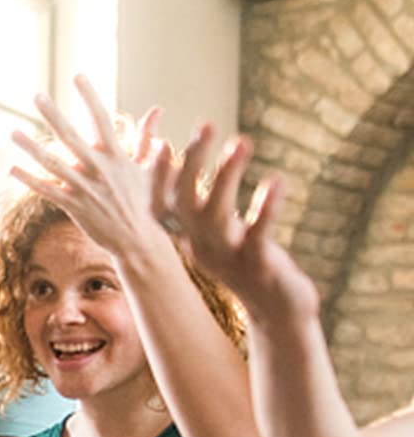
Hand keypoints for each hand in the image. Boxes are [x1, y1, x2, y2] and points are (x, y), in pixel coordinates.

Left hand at [10, 77, 168, 262]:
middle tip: (36, 96)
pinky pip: (47, 191)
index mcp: (117, 156)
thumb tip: (157, 110)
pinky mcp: (74, 207)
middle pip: (71, 137)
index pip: (102, 119)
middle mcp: (99, 170)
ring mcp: (85, 189)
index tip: (78, 76)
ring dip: (31, 148)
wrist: (141, 240)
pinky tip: (12, 168)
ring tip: (12, 132)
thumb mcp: (149, 168)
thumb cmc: (147, 202)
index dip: (90, 97)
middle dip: (53, 116)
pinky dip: (30, 180)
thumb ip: (146, 138)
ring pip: (53, 164)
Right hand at [152, 125, 317, 324]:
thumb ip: (203, 206)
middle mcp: (203, 247)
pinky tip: (276, 180)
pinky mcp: (260, 266)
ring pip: (217, 217)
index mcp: (191, 238)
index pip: (160, 207)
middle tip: (206, 125)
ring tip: (243, 142)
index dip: (157, 179)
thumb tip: (187, 172)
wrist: (277, 311)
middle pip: (184, 203)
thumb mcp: (220, 235)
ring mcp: (230, 257)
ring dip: (227, 177)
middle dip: (192, 162)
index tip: (162, 144)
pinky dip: (267, 208)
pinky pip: (260, 235)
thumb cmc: (250, 264)